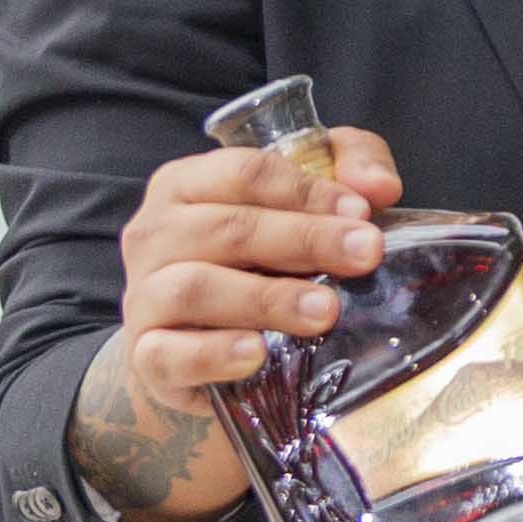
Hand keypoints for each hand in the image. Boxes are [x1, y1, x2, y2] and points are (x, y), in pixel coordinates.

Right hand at [74, 123, 395, 521]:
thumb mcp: (306, 195)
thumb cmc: (261, 254)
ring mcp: (143, 296)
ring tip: (325, 311)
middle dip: (303, 239)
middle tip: (365, 255)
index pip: (243, 173)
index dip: (307, 190)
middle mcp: (154, 234)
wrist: (201, 338)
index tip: (363, 213)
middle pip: (227, 227)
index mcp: (186, 184)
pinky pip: (164, 354)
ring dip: (266, 298)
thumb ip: (348, 166)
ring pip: (195, 287)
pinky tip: (256, 354)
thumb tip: (379, 187)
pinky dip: (211, 354)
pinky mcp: (146, 355)